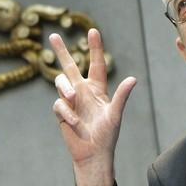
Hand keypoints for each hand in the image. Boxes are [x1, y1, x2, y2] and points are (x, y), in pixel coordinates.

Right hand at [49, 28, 135, 185]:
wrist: (93, 154)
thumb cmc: (107, 135)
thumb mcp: (115, 114)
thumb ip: (121, 96)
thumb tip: (133, 78)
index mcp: (97, 89)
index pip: (95, 63)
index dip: (95, 48)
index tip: (93, 31)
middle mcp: (82, 91)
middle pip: (70, 66)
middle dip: (61, 51)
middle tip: (52, 35)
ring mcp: (71, 101)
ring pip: (60, 82)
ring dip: (65, 88)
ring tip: (73, 99)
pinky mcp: (62, 112)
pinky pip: (58, 104)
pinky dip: (66, 112)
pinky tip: (75, 123)